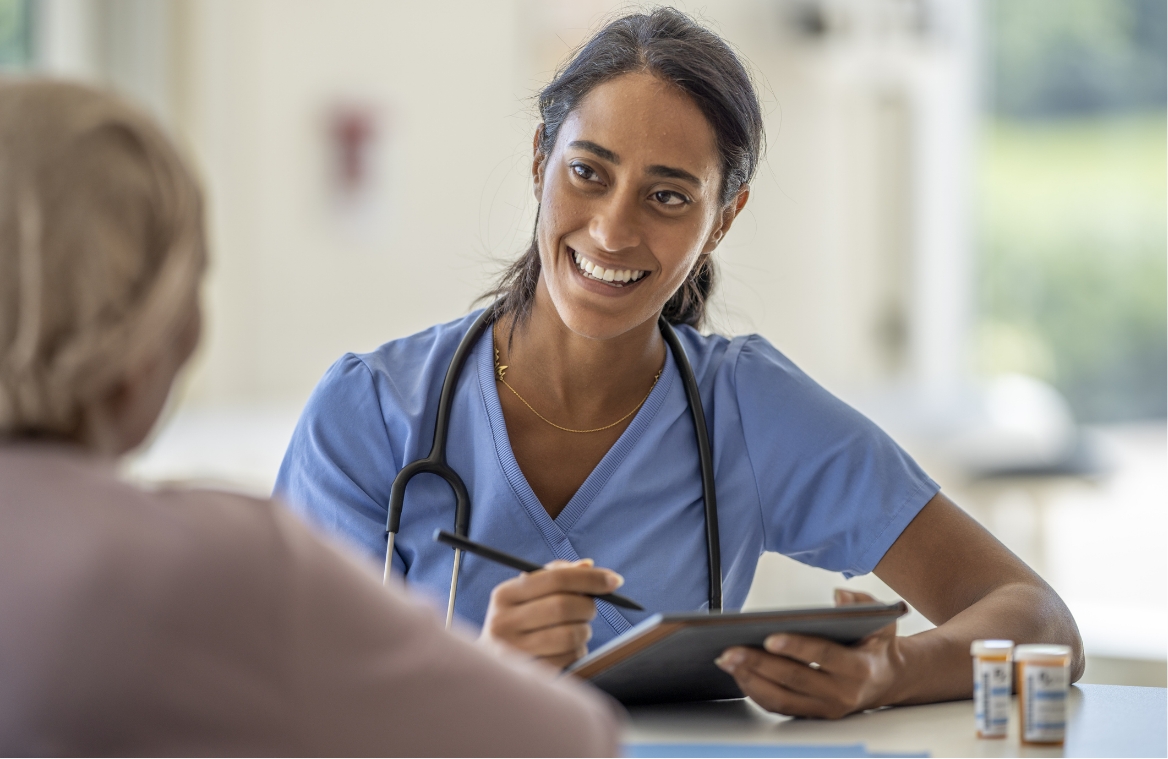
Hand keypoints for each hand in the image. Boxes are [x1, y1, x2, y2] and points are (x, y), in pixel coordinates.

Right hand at [481, 559, 623, 668]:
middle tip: (590, 609)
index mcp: (504, 595)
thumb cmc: (517, 625)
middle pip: (564, 606)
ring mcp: (513, 652)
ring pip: (570, 635)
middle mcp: (503, 623)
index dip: (590, 578)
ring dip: (584, 632)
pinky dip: (577, 652)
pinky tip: (567, 650)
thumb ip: (554, 576)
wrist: (489, 671)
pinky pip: (569, 659)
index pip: (555, 578)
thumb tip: (588, 565)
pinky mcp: (528, 676)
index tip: (615, 581)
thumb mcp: (525, 597)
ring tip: (575, 631)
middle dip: (588, 606)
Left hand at [714, 589, 902, 718]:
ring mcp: (826, 708)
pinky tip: (738, 672)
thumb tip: (839, 596)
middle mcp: (842, 693)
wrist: (888, 681)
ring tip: (725, 660)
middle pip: (793, 679)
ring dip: (749, 680)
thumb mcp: (882, 619)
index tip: (769, 638)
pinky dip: (755, 690)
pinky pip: (779, 706)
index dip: (796, 648)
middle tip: (730, 650)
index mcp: (859, 668)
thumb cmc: (877, 645)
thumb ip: (862, 604)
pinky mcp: (813, 714)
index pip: (824, 656)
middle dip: (758, 664)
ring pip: (781, 698)